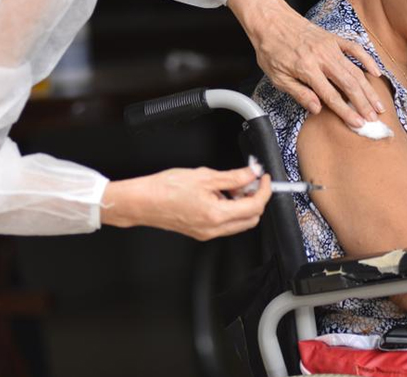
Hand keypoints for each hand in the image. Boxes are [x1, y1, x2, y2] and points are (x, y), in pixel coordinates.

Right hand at [100, 167, 271, 240]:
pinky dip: (229, 209)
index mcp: (217, 214)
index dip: (264, 189)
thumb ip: (232, 177)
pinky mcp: (200, 232)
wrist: (143, 201)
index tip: (263, 177)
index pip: (254, 205)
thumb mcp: (204, 176)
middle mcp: (214, 228)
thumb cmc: (165, 188)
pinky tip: (219, 194)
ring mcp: (207, 233)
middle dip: (255, 198)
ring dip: (242, 204)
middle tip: (248, 180)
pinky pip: (225, 223)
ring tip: (230, 185)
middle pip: (251, 218)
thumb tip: (251, 173)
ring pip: (239, 222)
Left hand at [225, 0, 385, 127]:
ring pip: (355, 71)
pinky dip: (368, 61)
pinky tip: (376, 73)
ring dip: (368, 89)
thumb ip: (299, 93)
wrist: (271, 20)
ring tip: (378, 104)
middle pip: (349, 85)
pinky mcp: (334, 38)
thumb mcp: (277, 77)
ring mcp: (331, 47)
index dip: (346, 112)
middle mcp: (322, 58)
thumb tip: (317, 109)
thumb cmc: (271, 50)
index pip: (331, 95)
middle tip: (374, 119)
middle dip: (363, 104)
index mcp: (307, 69)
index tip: (358, 123)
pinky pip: (355, 49)